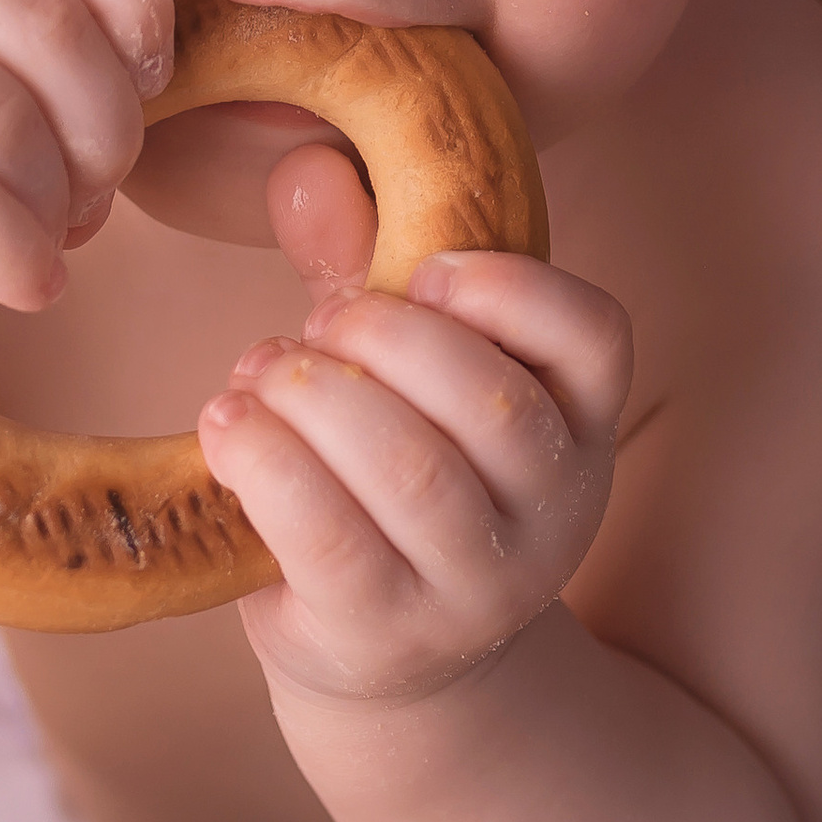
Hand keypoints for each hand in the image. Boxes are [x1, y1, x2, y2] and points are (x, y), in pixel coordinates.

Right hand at [0, 0, 171, 316]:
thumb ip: (19, 13)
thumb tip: (163, 78)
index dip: (140, 5)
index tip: (149, 82)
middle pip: (56, 32)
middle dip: (107, 132)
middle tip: (96, 196)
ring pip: (7, 119)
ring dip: (58, 203)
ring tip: (55, 242)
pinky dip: (10, 251)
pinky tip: (26, 285)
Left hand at [197, 157, 633, 704]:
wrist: (387, 654)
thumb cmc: (391, 471)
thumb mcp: (403, 372)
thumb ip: (366, 267)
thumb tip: (304, 167)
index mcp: (581, 423)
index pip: (596, 338)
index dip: (509, 286)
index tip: (421, 273)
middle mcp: (553, 511)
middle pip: (492, 403)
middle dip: (382, 338)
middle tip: (316, 328)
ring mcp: (477, 587)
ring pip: (411, 471)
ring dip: (314, 397)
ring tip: (259, 372)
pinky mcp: (385, 634)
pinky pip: (327, 536)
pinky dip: (263, 460)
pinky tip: (225, 425)